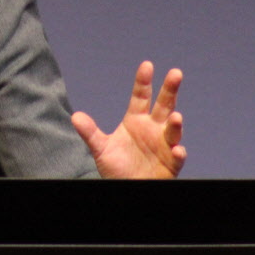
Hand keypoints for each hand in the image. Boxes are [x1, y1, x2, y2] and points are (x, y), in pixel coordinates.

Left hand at [71, 61, 185, 178]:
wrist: (127, 189)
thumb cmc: (117, 168)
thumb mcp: (101, 149)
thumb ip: (90, 133)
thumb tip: (75, 116)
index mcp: (136, 121)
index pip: (141, 96)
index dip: (143, 81)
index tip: (147, 65)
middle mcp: (153, 128)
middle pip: (164, 105)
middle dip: (170, 90)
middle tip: (175, 73)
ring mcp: (164, 144)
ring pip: (173, 130)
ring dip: (175, 124)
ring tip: (176, 117)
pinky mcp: (171, 162)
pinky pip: (177, 156)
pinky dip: (178, 153)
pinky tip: (177, 150)